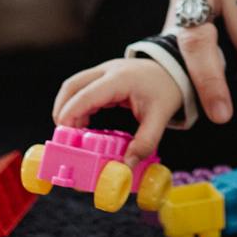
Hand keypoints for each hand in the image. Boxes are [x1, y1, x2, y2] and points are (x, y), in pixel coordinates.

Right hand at [53, 58, 183, 164]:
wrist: (174, 70)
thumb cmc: (166, 90)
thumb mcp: (159, 117)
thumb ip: (145, 142)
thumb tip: (127, 167)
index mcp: (120, 79)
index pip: (87, 94)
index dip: (71, 113)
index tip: (64, 134)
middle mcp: (107, 71)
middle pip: (72, 86)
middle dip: (62, 110)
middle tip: (64, 137)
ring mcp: (103, 71)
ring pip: (73, 86)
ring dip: (67, 108)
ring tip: (73, 134)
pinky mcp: (102, 76)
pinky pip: (81, 88)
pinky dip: (76, 106)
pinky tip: (83, 125)